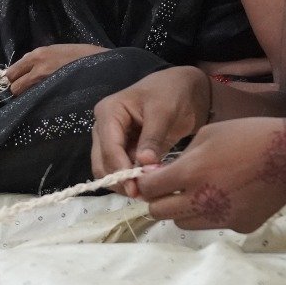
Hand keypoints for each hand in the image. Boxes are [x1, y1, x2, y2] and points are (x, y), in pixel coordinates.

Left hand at [6, 44, 104, 96]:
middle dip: (17, 89)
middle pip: (13, 86)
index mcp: (38, 54)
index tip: (16, 82)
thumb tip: (25, 68)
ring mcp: (44, 82)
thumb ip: (39, 58)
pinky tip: (44, 99)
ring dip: (26, 96)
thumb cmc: (81, 55)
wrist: (100, 65)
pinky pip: (36, 100)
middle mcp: (37, 68)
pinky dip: (36, 101)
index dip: (12, 79)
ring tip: (36, 95)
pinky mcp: (52, 93)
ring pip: (22, 95)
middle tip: (26, 91)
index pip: (11, 72)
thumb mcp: (57, 50)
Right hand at [90, 66, 212, 193]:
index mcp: (109, 112)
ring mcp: (111, 140)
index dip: (120, 169)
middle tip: (141, 194)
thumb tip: (144, 164)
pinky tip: (147, 186)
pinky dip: (130, 180)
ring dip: (123, 183)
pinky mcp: (123, 150)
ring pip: (108, 169)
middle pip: (102, 162)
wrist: (183, 90)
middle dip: (119, 180)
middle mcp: (104, 127)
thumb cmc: (172, 93)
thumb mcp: (163, 111)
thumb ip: (153, 137)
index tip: (136, 188)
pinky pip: (120, 170)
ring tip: (146, 192)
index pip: (108, 147)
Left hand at [130, 117, 285, 232]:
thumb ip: (181, 158)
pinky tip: (227, 196)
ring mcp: (221, 218)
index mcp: (190, 173)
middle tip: (167, 189)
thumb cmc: (249, 135)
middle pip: (159, 212)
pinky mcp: (239, 227)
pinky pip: (212, 225)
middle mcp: (201, 201)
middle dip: (158, 200)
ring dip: (182, 210)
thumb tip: (162, 174)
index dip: (146, 183)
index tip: (149, 179)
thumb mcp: (207, 135)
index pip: (149, 189)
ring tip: (197, 192)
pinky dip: (211, 214)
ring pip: (183, 223)